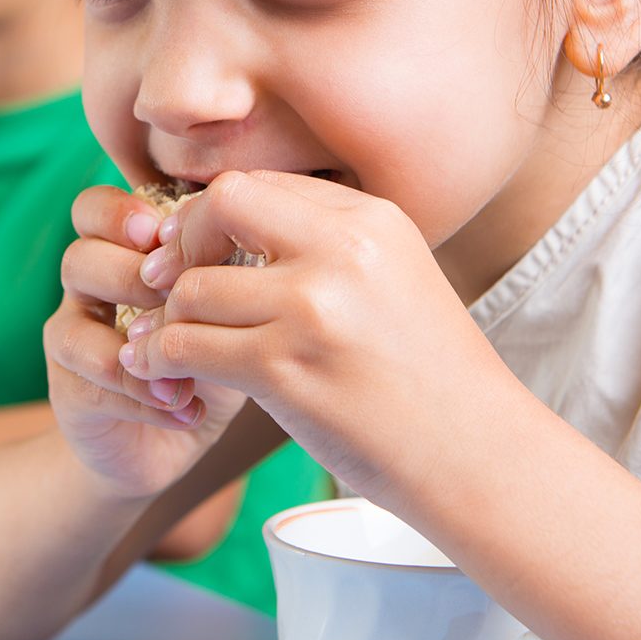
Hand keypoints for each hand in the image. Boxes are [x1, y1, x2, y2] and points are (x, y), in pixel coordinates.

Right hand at [47, 185, 247, 498]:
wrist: (176, 435)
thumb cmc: (212, 349)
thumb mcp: (226, 303)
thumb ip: (226, 267)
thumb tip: (256, 240)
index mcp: (120, 251)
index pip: (94, 209)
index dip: (120, 214)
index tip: (163, 234)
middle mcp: (88, 289)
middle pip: (79, 258)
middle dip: (130, 275)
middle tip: (175, 299)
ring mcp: (74, 340)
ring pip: (73, 324)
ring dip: (135, 343)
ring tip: (186, 366)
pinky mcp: (70, 393)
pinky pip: (91, 385)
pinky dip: (144, 396)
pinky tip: (187, 409)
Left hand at [121, 171, 511, 503]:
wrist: (478, 455)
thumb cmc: (429, 373)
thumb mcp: (393, 277)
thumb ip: (325, 244)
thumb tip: (231, 224)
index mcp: (370, 219)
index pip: (259, 184)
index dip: (213, 215)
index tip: (197, 250)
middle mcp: (341, 249)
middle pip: (220, 204)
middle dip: (183, 241)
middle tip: (169, 281)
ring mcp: (313, 308)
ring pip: (192, 286)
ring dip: (169, 318)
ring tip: (166, 343)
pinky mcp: (286, 371)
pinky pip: (188, 346)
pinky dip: (162, 360)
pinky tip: (163, 373)